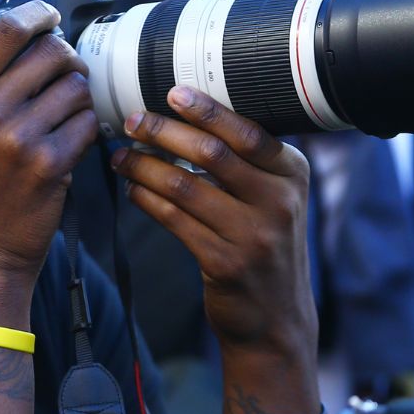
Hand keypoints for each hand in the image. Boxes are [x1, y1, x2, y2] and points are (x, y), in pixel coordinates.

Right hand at [0, 1, 96, 289]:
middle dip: (66, 58)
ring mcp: (18, 140)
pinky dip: (88, 127)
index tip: (48, 18)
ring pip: (75, 87)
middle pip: (50, 53)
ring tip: (67, 110)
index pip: (7, 31)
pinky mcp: (49, 165)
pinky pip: (88, 122)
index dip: (37, 15)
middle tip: (65, 72)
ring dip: (79, 94)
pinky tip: (72, 139)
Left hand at [111, 86, 319, 413]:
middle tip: (131, 120)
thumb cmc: (265, 249)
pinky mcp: (225, 263)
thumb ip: (248, 165)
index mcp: (292, 175)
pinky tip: (132, 189)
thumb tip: (188, 119)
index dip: (206, 110)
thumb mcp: (274, 201)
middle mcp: (278, 202)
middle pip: (212, 154)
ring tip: (120, 156)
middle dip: (164, 132)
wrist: (275, 320)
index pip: (246, 132)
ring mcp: (253, 235)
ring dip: (145, 166)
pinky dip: (147, 200)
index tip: (172, 93)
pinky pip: (175, 221)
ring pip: (185, 187)